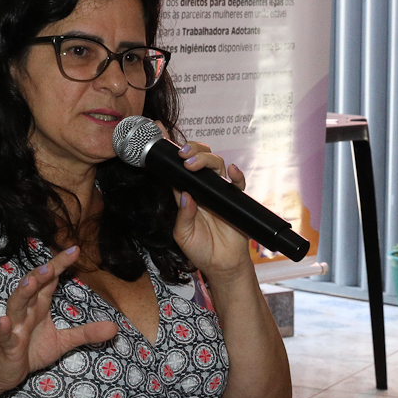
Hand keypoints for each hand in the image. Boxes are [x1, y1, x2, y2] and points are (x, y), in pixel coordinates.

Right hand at [0, 245, 115, 392]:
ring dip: (22, 293)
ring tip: (31, 282)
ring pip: (16, 306)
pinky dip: (4, 328)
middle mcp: (25, 312)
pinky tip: (5, 321)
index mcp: (38, 307)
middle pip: (31, 287)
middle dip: (40, 275)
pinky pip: (4, 335)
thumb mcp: (64, 342)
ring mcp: (14, 327)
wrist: (5, 371)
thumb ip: (86, 332)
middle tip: (52, 264)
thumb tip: (115, 328)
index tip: (75, 249)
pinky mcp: (6, 345)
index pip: (49, 281)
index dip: (60, 264)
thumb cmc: (31, 350)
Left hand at [171, 140, 254, 278]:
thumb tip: (185, 195)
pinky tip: (232, 170)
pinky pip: (238, 182)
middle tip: (182, 154)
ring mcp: (218, 192)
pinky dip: (236, 174)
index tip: (159, 132)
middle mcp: (201, 188)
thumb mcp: (183, 234)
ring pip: (215, 164)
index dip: (169, 150)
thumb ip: (183, 215)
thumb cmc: (200, 249)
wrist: (221, 265)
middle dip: (190, 149)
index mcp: (185, 193)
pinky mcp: (234, 199)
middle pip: (197, 158)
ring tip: (193, 164)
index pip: (176, 168)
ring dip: (205, 159)